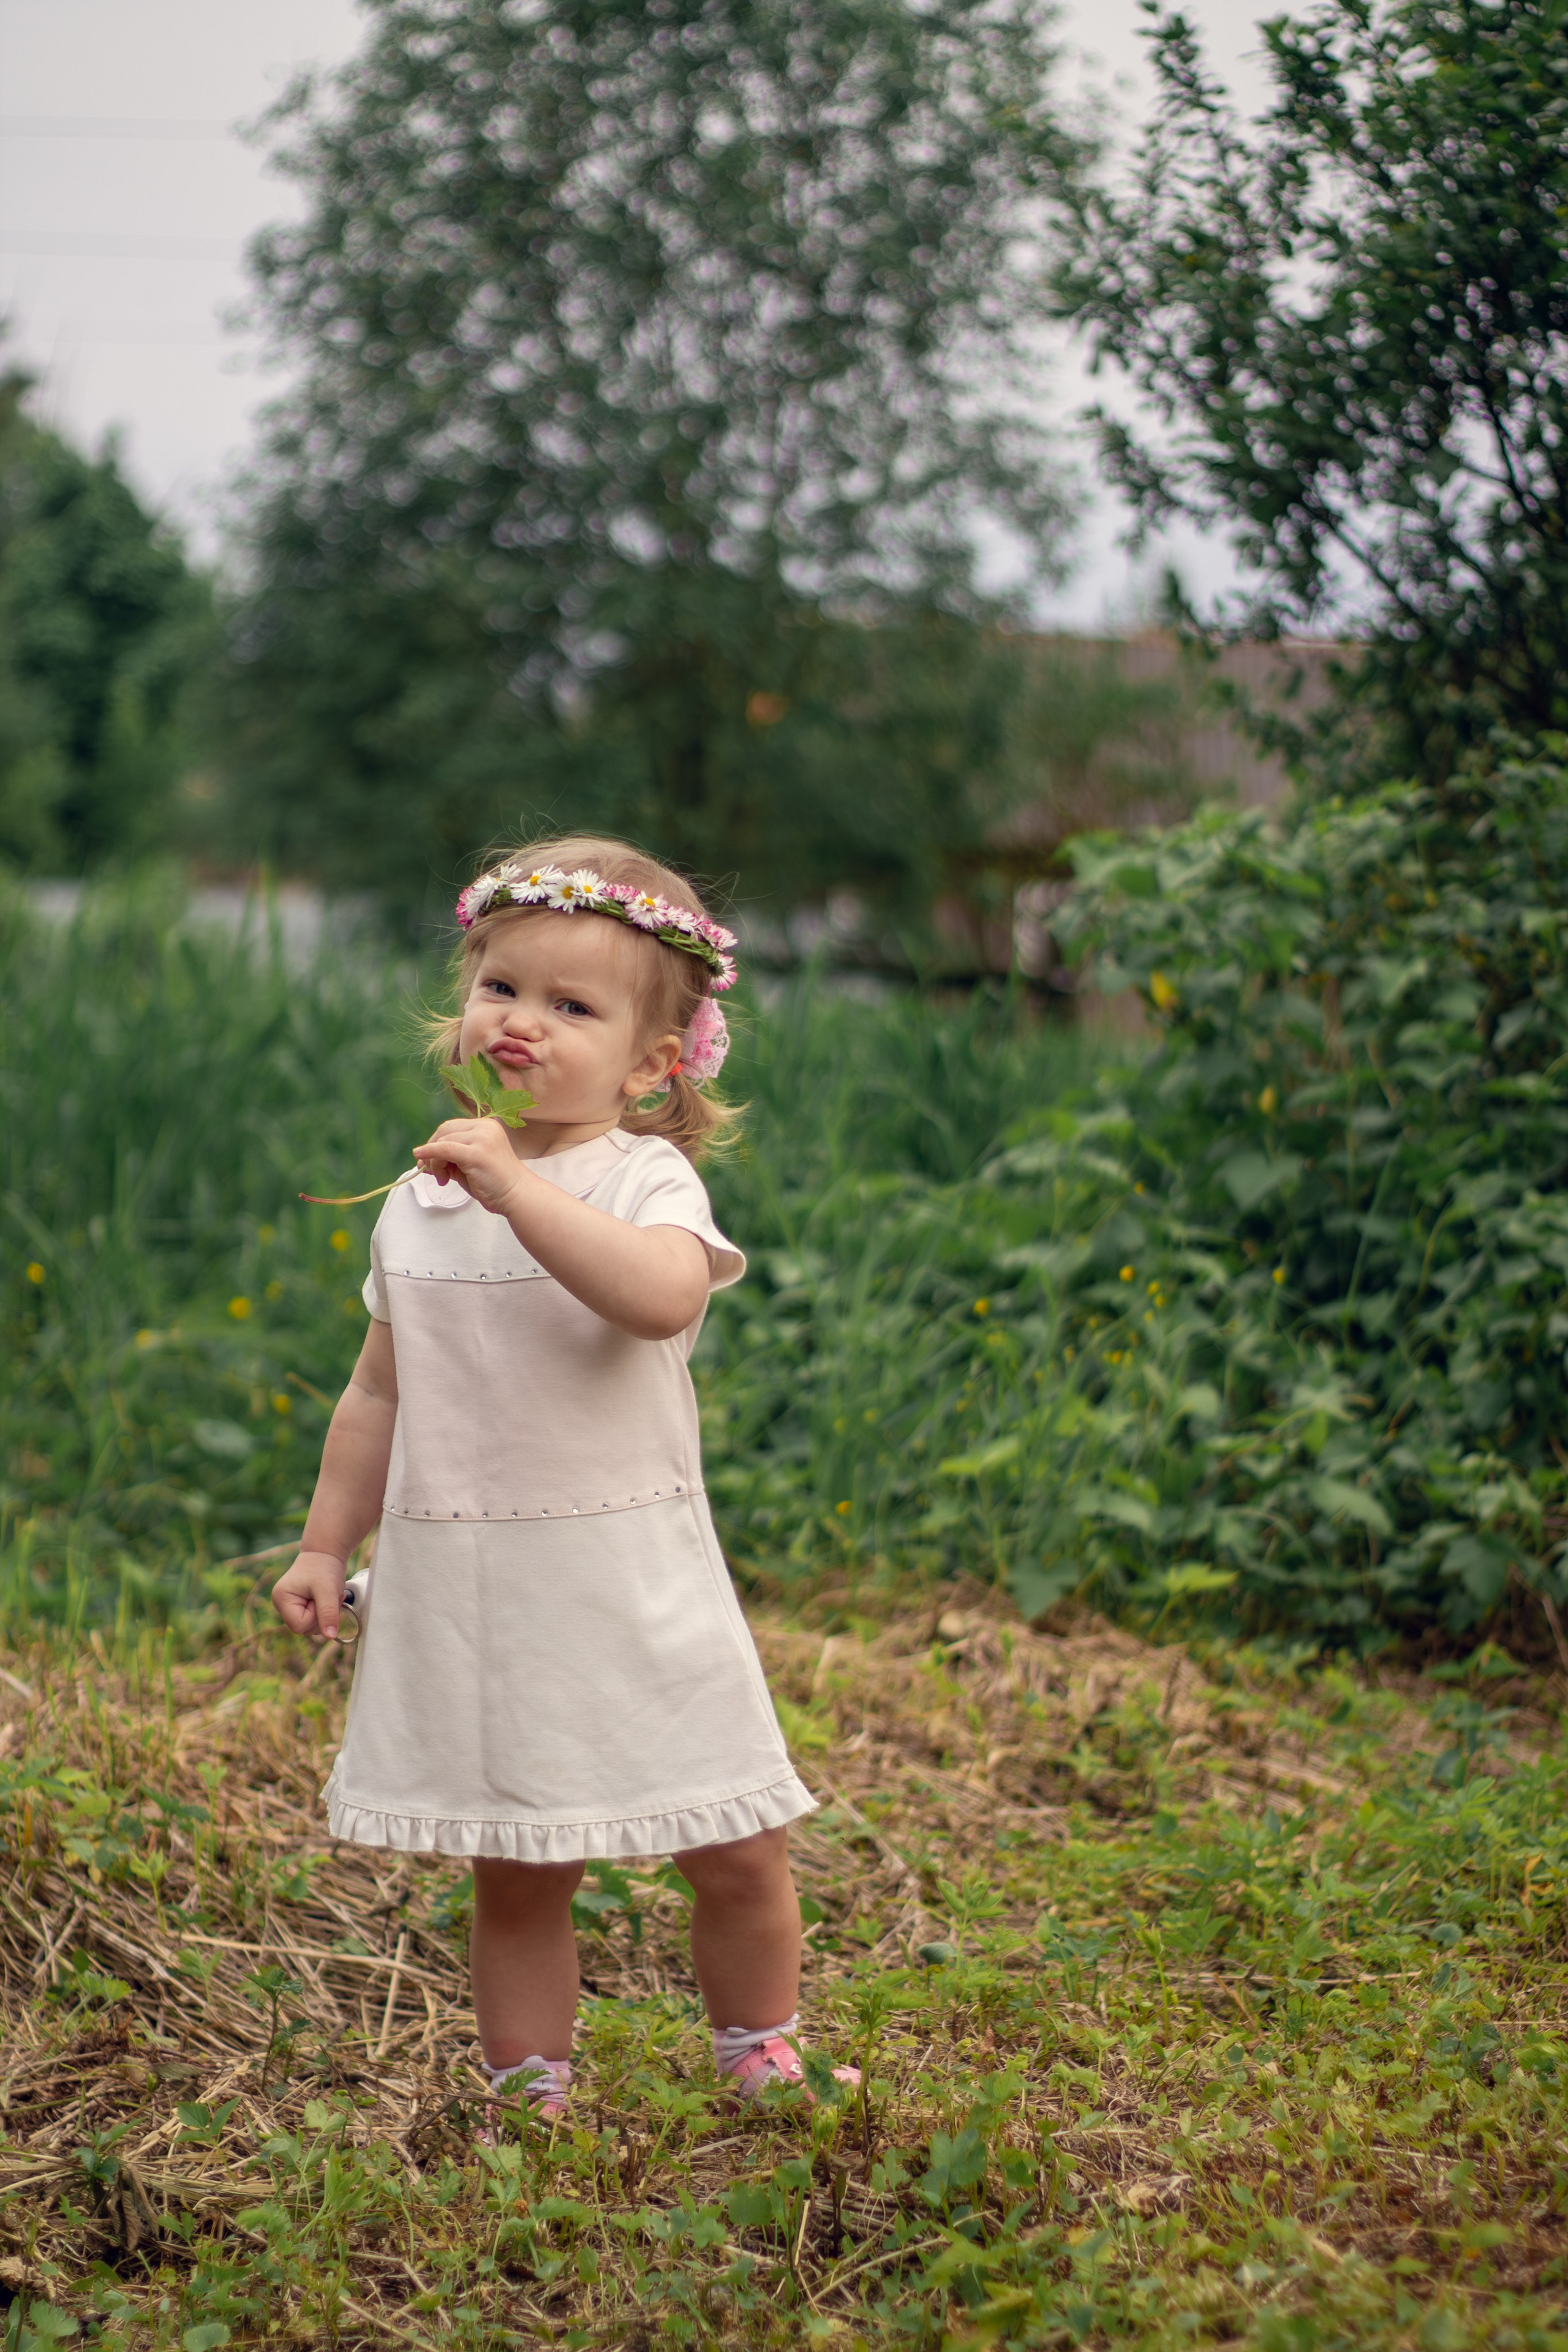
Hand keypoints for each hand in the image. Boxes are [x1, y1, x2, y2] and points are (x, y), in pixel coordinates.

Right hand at [272, 1549, 347, 1639]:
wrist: (326, 1553)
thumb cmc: (324, 1566)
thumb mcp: (328, 1590)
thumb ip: (328, 1613)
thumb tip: (330, 1636)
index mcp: (281, 1599)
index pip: (299, 1626)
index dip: (315, 1615)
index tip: (320, 1598)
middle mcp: (281, 1605)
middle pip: (304, 1629)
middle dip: (321, 1615)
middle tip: (326, 1595)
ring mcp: (290, 1606)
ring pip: (310, 1627)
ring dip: (325, 1613)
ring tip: (327, 1595)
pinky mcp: (299, 1606)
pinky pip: (314, 1620)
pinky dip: (324, 1611)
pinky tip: (326, 1598)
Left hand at [412, 1116, 528, 1215]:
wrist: (517, 1195)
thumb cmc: (495, 1184)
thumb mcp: (469, 1165)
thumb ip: (450, 1158)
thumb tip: (423, 1158)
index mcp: (486, 1127)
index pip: (451, 1128)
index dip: (435, 1143)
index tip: (428, 1162)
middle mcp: (485, 1127)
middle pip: (445, 1131)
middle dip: (431, 1150)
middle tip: (431, 1172)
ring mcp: (482, 1138)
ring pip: (443, 1142)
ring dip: (434, 1161)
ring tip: (442, 1179)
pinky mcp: (477, 1153)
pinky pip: (445, 1149)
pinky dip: (430, 1153)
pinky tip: (420, 1157)